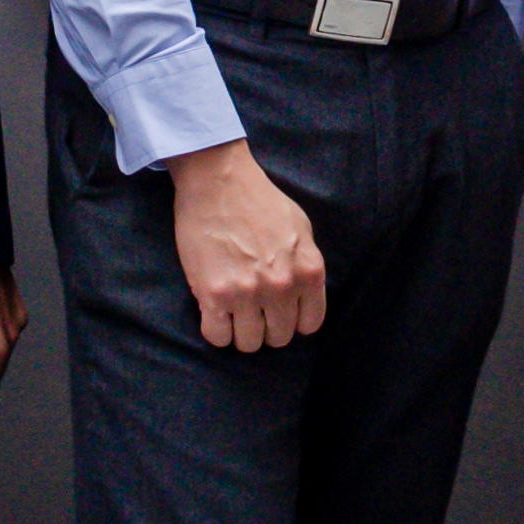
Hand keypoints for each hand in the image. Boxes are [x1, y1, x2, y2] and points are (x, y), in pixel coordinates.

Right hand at [164, 139, 324, 352]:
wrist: (218, 180)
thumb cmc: (259, 199)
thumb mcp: (301, 228)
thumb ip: (306, 264)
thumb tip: (302, 295)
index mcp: (308, 271)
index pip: (309, 325)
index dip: (292, 320)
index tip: (278, 311)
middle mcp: (282, 287)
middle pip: (278, 337)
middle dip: (266, 327)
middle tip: (252, 309)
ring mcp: (247, 293)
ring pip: (249, 343)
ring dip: (240, 332)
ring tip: (232, 311)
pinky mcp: (214, 294)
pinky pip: (218, 337)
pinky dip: (216, 331)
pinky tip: (214, 313)